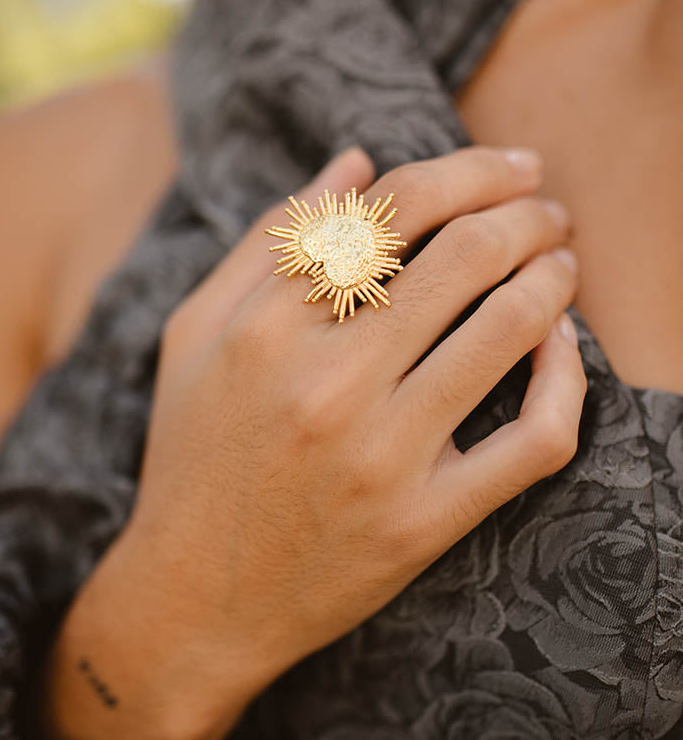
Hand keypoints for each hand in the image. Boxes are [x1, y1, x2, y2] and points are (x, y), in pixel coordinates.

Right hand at [44, 146, 585, 739]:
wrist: (194, 597)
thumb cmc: (191, 455)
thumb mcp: (194, 335)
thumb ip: (269, 242)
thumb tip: (356, 161)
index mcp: (263, 329)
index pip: (392, 210)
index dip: (466, 170)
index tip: (506, 167)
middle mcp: (325, 385)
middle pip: (463, 255)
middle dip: (524, 212)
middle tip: (545, 206)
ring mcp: (380, 457)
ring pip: (508, 330)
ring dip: (554, 275)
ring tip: (562, 258)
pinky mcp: (423, 523)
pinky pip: (533, 440)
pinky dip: (567, 380)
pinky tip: (561, 348)